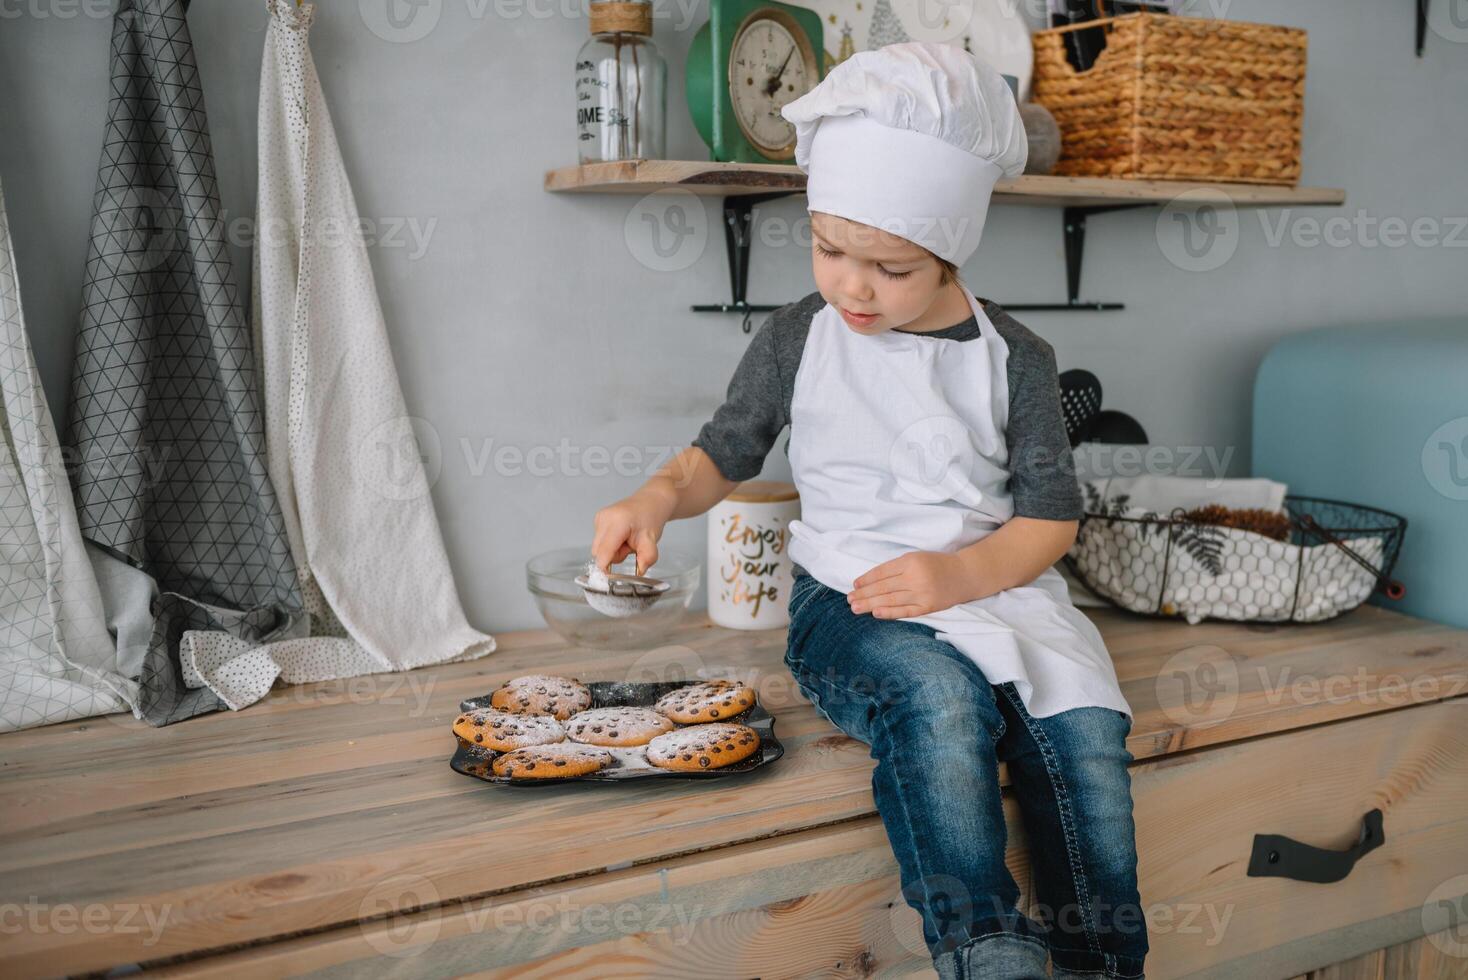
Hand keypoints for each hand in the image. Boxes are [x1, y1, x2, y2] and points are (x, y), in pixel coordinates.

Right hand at [591, 487, 674, 576]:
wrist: (651, 502)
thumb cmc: (650, 518)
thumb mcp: (652, 540)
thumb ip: (647, 557)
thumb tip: (640, 571)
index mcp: (617, 522)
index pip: (603, 552)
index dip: (606, 568)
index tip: (611, 577)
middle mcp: (604, 518)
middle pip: (599, 553)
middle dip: (613, 557)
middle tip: (630, 548)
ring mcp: (599, 518)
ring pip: (598, 548)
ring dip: (612, 551)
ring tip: (627, 540)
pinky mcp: (598, 519)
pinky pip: (599, 542)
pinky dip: (610, 543)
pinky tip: (622, 536)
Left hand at [847, 551, 973, 618]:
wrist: (965, 575)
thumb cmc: (937, 564)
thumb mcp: (916, 558)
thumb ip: (896, 568)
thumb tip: (870, 581)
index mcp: (911, 561)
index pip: (882, 572)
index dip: (866, 579)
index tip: (854, 584)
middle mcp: (916, 578)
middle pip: (884, 587)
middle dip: (864, 594)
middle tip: (849, 599)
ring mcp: (923, 594)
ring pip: (891, 600)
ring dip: (870, 604)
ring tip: (855, 607)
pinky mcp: (929, 607)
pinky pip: (905, 611)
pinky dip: (890, 613)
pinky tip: (876, 613)